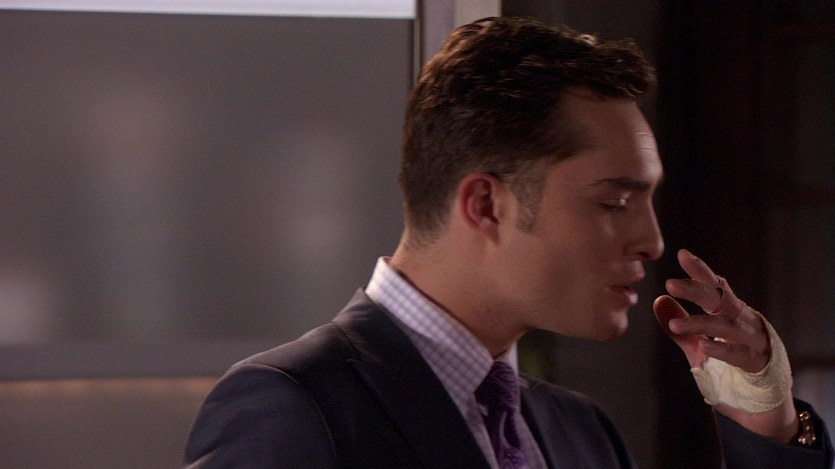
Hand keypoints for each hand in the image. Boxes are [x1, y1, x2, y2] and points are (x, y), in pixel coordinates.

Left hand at [654, 248, 797, 441]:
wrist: (759, 394)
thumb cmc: (727, 360)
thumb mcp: (699, 341)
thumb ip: (680, 324)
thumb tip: (658, 301)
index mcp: (729, 310)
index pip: (714, 285)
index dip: (700, 270)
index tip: (682, 255)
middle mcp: (742, 319)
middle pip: (720, 299)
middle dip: (696, 289)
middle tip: (670, 284)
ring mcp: (752, 339)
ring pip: (726, 326)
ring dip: (700, 324)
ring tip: (676, 325)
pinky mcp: (757, 362)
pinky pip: (738, 354)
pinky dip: (721, 349)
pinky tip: (703, 347)